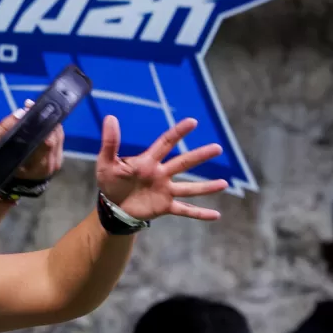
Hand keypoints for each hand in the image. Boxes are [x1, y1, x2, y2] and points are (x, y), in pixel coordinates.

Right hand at [0, 101, 65, 183]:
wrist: (12, 178)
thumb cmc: (3, 162)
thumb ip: (4, 129)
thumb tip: (21, 112)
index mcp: (35, 167)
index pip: (47, 142)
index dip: (43, 123)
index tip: (32, 110)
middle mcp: (49, 166)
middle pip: (55, 137)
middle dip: (45, 119)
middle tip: (32, 107)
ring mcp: (57, 163)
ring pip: (59, 136)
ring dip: (49, 122)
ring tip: (37, 111)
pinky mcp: (60, 158)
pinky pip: (59, 138)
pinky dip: (52, 128)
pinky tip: (43, 122)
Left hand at [94, 116, 227, 225]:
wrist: (111, 206)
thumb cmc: (110, 181)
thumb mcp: (106, 163)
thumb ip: (110, 142)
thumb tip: (110, 117)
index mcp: (148, 162)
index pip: (166, 143)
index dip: (178, 132)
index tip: (193, 122)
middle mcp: (161, 174)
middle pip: (184, 163)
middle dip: (200, 156)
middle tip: (218, 148)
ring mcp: (165, 191)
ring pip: (189, 188)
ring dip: (207, 187)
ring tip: (225, 183)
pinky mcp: (165, 207)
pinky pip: (185, 211)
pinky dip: (200, 214)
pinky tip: (216, 216)